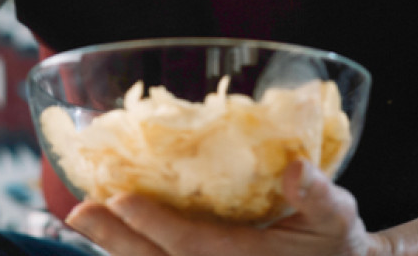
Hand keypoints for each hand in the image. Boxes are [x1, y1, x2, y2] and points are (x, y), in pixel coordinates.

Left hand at [65, 162, 376, 255]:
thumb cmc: (336, 245)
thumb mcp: (339, 219)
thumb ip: (320, 197)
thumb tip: (296, 170)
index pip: (194, 247)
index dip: (156, 225)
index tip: (121, 199)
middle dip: (117, 240)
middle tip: (79, 211)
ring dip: (116, 248)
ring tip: (82, 217)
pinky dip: (132, 255)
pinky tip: (108, 234)